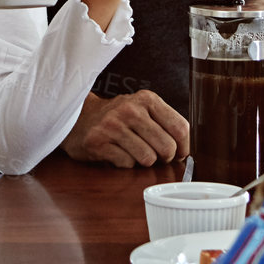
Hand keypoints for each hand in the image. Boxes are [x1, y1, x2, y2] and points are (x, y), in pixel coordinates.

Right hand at [61, 91, 189, 167]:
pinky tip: (119, 154)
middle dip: (165, 158)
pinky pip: (127, 164)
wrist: (79, 117)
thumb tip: (184, 151)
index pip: (180, 127)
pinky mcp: (98, 142)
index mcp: (147, 99)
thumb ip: (163, 123)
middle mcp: (131, 109)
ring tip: (135, 153)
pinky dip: (126, 164)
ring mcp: (113, 125)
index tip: (179, 154)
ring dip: (144, 162)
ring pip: (147, 158)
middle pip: (166, 146)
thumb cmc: (118, 118)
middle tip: (157, 157)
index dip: (184, 147)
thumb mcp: (142, 109)